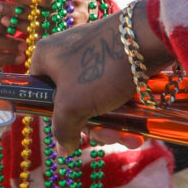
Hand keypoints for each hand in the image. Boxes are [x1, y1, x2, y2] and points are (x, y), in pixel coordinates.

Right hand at [29, 0, 172, 151]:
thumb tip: (62, 149)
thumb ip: (62, 129)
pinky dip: (123, 112)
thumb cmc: (100, 69)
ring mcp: (94, 56)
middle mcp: (67, 54)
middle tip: (110, 137)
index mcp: (47, 57)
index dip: (53, 116)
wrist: (147, 38)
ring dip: (112, 125)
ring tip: (132, 138)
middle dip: (93, 127)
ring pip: (95, 101)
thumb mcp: (72, 105)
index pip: (39, 93)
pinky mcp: (117, 60)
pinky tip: (138, 131)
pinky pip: (113, 92)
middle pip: (72, 103)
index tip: (71, 133)